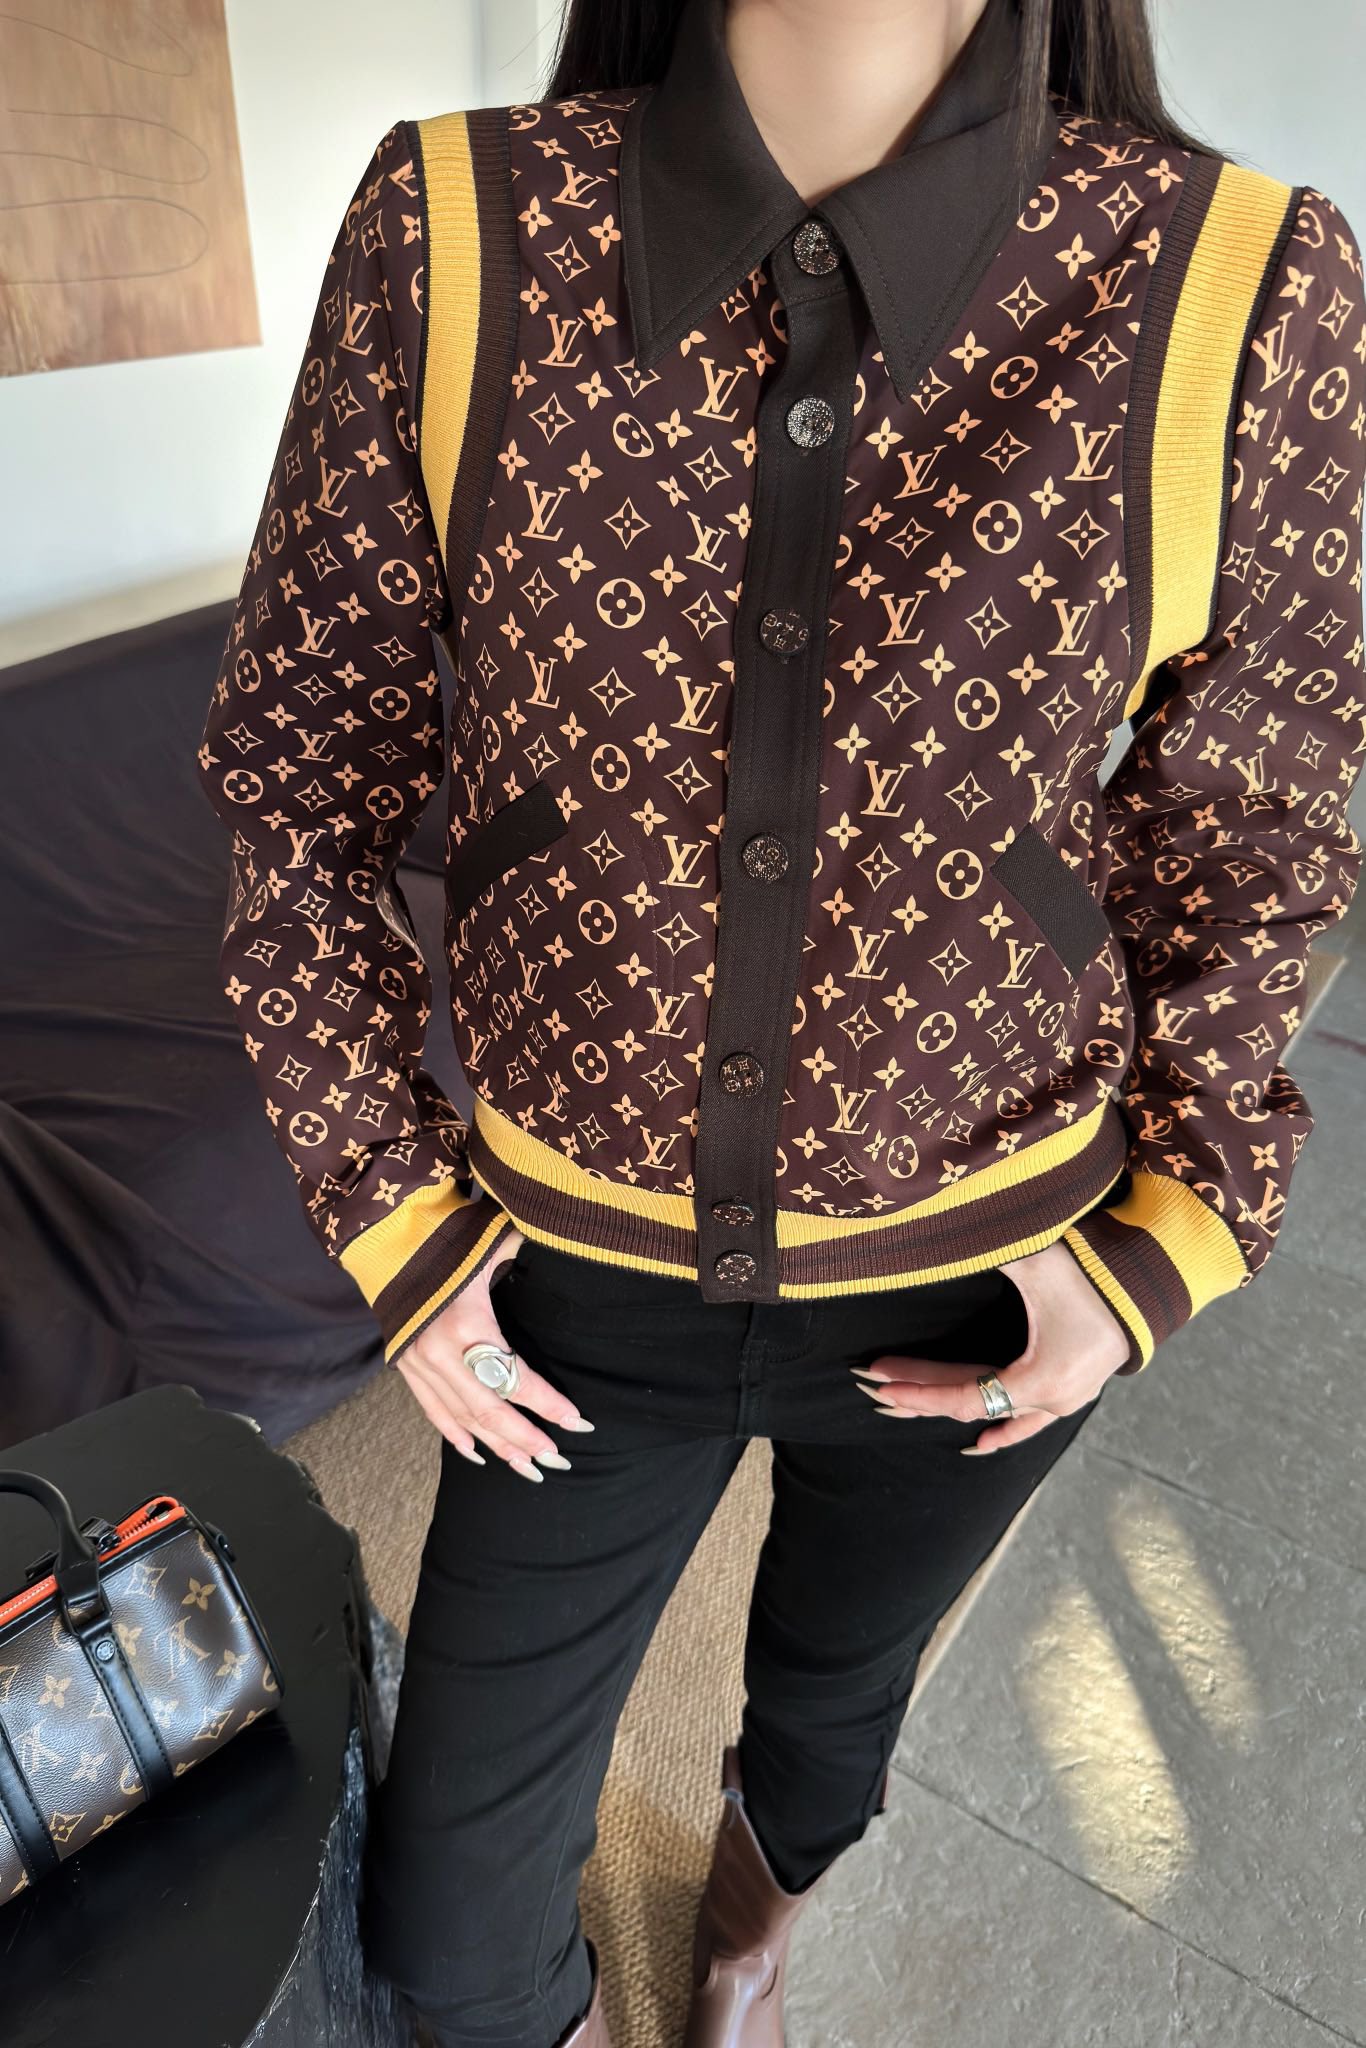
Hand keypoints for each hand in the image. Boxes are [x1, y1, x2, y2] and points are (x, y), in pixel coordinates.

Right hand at [392, 1227, 594, 1481]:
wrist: (385, 1236)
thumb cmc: (447, 1238)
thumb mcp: (493, 1242)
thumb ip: (526, 1255)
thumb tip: (570, 1244)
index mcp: (467, 1323)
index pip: (513, 1377)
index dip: (545, 1402)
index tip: (576, 1420)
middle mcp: (440, 1352)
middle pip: (488, 1410)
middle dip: (523, 1438)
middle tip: (556, 1459)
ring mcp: (418, 1362)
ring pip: (461, 1417)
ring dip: (495, 1445)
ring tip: (528, 1467)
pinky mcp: (404, 1364)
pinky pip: (431, 1409)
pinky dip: (454, 1434)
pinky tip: (476, 1454)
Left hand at [852, 1238, 1130, 1454]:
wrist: (1154, 1280)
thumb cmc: (1097, 1272)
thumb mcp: (1036, 1262)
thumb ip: (988, 1250)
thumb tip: (942, 1230)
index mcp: (1041, 1380)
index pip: (964, 1396)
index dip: (919, 1389)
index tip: (879, 1380)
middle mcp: (1054, 1400)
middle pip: (972, 1403)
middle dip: (921, 1392)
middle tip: (874, 1384)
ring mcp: (1067, 1398)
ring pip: (996, 1410)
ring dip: (951, 1405)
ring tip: (904, 1405)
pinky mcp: (1074, 1387)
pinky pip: (1031, 1419)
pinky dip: (1004, 1428)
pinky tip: (982, 1442)